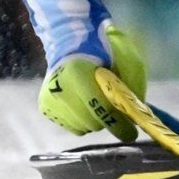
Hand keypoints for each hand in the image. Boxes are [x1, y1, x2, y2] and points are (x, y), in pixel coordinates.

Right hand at [38, 21, 147, 139]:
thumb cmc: (102, 52)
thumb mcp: (125, 60)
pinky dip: (82, 120)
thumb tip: (134, 116)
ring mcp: (50, 100)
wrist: (70, 44)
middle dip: (108, 122)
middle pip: (92, 123)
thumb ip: (132, 86)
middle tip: (116, 115)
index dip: (120, 125)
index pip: (102, 110)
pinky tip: (83, 104)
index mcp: (78, 75)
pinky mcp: (45, 106)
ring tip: (97, 104)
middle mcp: (60, 90)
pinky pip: (71, 126)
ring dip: (94, 122)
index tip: (131, 134)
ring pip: (81, 128)